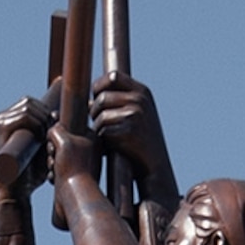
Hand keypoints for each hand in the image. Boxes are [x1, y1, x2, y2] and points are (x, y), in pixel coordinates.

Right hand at [0, 96, 52, 193]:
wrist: (16, 190)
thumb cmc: (31, 174)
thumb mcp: (44, 151)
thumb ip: (49, 134)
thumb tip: (57, 114)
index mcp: (13, 120)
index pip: (32, 103)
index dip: (46, 111)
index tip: (55, 127)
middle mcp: (6, 117)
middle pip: (29, 101)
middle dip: (45, 114)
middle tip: (52, 133)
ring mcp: (2, 120)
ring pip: (28, 106)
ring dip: (42, 120)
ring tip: (46, 138)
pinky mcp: (2, 126)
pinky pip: (24, 115)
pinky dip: (36, 124)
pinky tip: (40, 138)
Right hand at [47, 119, 99, 183]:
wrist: (74, 198)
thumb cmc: (72, 169)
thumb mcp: (63, 139)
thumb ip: (56, 129)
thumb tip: (53, 130)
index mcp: (92, 138)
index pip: (68, 125)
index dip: (58, 133)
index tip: (60, 143)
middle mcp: (88, 150)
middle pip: (61, 140)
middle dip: (53, 148)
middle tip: (56, 156)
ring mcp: (80, 164)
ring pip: (57, 154)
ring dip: (51, 160)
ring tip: (54, 168)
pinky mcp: (72, 176)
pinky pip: (57, 168)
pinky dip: (52, 172)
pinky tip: (54, 178)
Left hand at [89, 76, 175, 196]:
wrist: (156, 167)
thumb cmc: (142, 142)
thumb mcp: (137, 115)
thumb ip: (117, 103)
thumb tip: (88, 101)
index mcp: (142, 92)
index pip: (113, 77)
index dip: (99, 86)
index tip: (95, 98)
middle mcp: (139, 100)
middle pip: (102, 97)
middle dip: (94, 111)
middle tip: (97, 123)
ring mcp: (135, 115)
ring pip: (100, 115)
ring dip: (97, 127)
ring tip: (105, 136)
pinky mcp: (128, 131)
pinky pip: (103, 130)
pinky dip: (102, 140)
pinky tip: (110, 146)